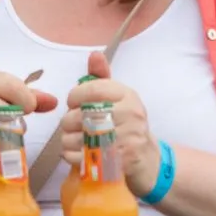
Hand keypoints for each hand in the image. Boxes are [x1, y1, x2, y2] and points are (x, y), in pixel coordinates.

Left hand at [60, 51, 161, 196]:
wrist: (147, 158)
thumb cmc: (126, 124)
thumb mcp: (118, 98)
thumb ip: (101, 78)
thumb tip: (94, 54)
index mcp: (128, 95)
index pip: (92, 89)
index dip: (74, 96)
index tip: (72, 103)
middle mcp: (130, 114)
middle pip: (81, 114)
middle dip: (68, 120)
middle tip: (72, 124)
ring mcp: (126, 139)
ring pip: (78, 137)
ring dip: (68, 140)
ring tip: (74, 139)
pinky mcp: (118, 161)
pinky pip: (81, 157)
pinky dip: (72, 156)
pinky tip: (77, 153)